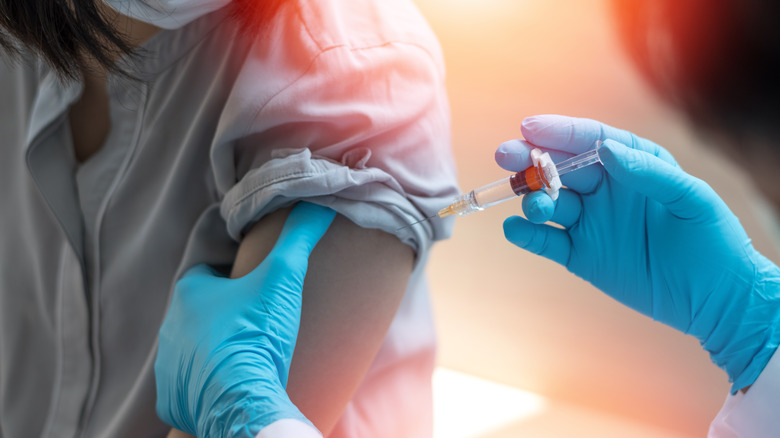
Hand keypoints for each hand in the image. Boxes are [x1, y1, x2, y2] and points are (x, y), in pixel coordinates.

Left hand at [155, 202, 335, 436]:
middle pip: (200, 313)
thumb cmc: (257, 333)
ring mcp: (168, 365)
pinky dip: (208, 384)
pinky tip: (234, 384)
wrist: (243, 397)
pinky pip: (188, 387)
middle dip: (224, 316)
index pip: (208, 275)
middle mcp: (170, 326)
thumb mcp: (283, 277)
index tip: (256, 290)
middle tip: (258, 323)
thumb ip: (298, 236)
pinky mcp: (172, 398)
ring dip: (216, 350)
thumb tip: (319, 203)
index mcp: (189, 293)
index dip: (233, 280)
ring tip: (249, 355)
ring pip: (193, 349)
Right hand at [496, 115, 779, 390]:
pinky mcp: (580, 255)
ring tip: (536, 206)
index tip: (529, 128)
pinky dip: (527, 235)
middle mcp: (604, 189)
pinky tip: (516, 230)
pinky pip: (546, 242)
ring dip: (533, 199)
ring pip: (548, 203)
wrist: (715, 299)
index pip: (589, 140)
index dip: (559, 132)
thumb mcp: (691, 198)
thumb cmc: (712, 240)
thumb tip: (607, 150)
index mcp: (631, 165)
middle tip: (505, 156)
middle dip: (529, 159)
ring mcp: (589, 222)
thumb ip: (649, 173)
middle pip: (558, 167)